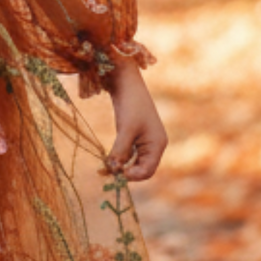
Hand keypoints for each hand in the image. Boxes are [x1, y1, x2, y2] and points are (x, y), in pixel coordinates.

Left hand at [103, 61, 166, 181]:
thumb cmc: (131, 105)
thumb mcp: (125, 129)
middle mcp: (154, 146)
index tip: (116, 174)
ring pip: (133, 163)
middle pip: (141, 169)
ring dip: (120, 167)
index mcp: (157, 145)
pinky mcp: (135, 137)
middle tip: (105, 173)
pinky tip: (107, 161)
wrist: (127, 84)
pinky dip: (119, 158)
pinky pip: (129, 154)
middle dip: (125, 173)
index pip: (147, 171)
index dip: (132, 176)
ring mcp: (145, 142)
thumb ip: (120, 151)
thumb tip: (113, 170)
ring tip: (103, 169)